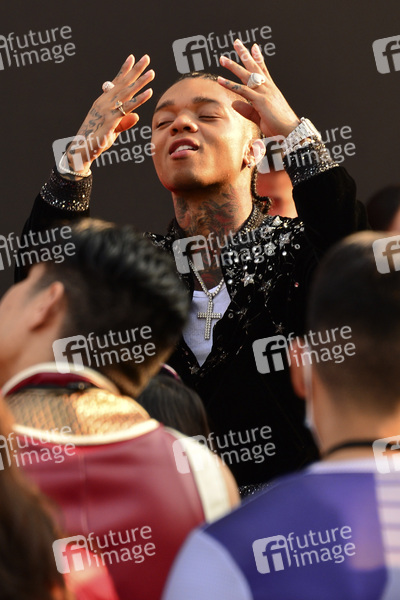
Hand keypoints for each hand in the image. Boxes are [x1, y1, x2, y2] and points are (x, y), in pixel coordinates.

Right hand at [64, 54, 153, 176]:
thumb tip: (136, 116)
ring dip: (140, 82)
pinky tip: (149, 92)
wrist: (83, 149)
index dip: (124, 70)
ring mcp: (107, 110)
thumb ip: (124, 122)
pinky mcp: (111, 119)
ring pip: (127, 93)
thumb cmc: (97, 139)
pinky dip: (139, 99)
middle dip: (136, 70)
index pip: (115, 82)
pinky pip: (128, 108)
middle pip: (123, 83)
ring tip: (151, 72)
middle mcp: (105, 102)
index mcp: (103, 101)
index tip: (132, 57)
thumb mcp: (113, 129)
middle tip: (146, 58)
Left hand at [218, 40, 299, 137]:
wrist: (290, 132)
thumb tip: (234, 103)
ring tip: (222, 58)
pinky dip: (230, 84)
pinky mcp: (260, 100)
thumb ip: (246, 110)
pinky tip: (220, 79)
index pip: (263, 70)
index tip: (254, 46)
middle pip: (254, 67)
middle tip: (236, 42)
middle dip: (245, 54)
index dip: (258, 58)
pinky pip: (242, 90)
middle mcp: (268, 88)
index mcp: (271, 90)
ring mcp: (264, 92)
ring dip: (233, 66)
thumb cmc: (279, 127)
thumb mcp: (260, 117)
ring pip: (246, 75)